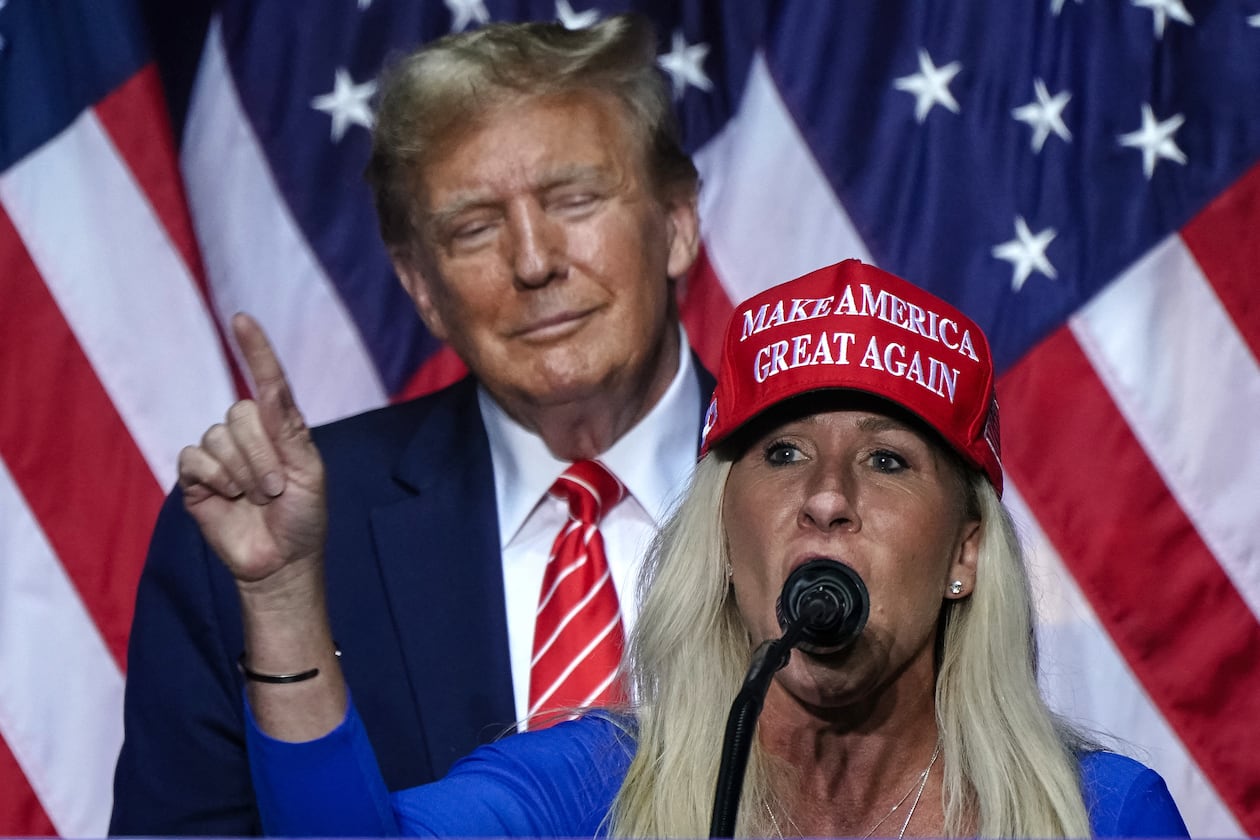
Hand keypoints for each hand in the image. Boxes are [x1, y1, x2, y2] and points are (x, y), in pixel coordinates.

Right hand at [178, 313, 326, 585]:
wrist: (281, 561)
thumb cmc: (303, 517)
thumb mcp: (308, 470)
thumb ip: (287, 428)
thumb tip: (267, 388)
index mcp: (280, 427)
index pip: (267, 381)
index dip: (255, 350)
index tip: (243, 319)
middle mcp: (248, 433)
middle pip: (239, 413)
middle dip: (261, 455)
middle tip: (276, 489)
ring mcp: (220, 454)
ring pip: (217, 437)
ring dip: (242, 473)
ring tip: (256, 499)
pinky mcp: (196, 477)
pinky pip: (195, 458)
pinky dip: (215, 480)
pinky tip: (229, 499)